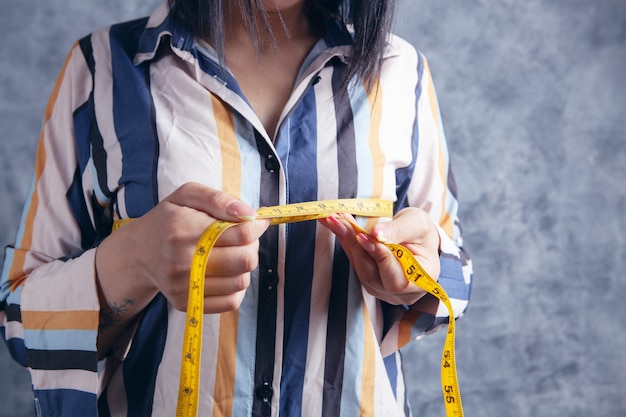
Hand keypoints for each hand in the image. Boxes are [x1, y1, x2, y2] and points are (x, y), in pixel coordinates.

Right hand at [97, 182, 269, 313]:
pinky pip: (231, 302)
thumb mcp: (188, 196)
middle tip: (243, 238)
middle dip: (252, 246)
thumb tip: (249, 213)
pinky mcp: (186, 303)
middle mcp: (183, 262)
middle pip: (245, 260)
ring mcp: (183, 286)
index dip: (256, 227)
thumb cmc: (170, 219)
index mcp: (185, 230)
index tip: (256, 221)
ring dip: (245, 266)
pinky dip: (236, 286)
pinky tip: (226, 272)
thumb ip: (219, 199)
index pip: (241, 234)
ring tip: (233, 253)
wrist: (140, 252)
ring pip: (241, 281)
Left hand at [319, 207, 439, 304]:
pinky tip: (338, 225)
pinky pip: (356, 263)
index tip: (363, 236)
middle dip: (355, 246)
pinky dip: (346, 243)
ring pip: (360, 269)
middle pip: (372, 276)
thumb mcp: (416, 224)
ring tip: (335, 220)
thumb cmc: (421, 232)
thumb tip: (376, 234)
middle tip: (340, 221)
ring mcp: (383, 289)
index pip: (397, 279)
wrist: (417, 237)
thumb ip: (399, 230)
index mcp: (422, 280)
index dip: (380, 258)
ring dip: (346, 242)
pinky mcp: (369, 280)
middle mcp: (402, 292)